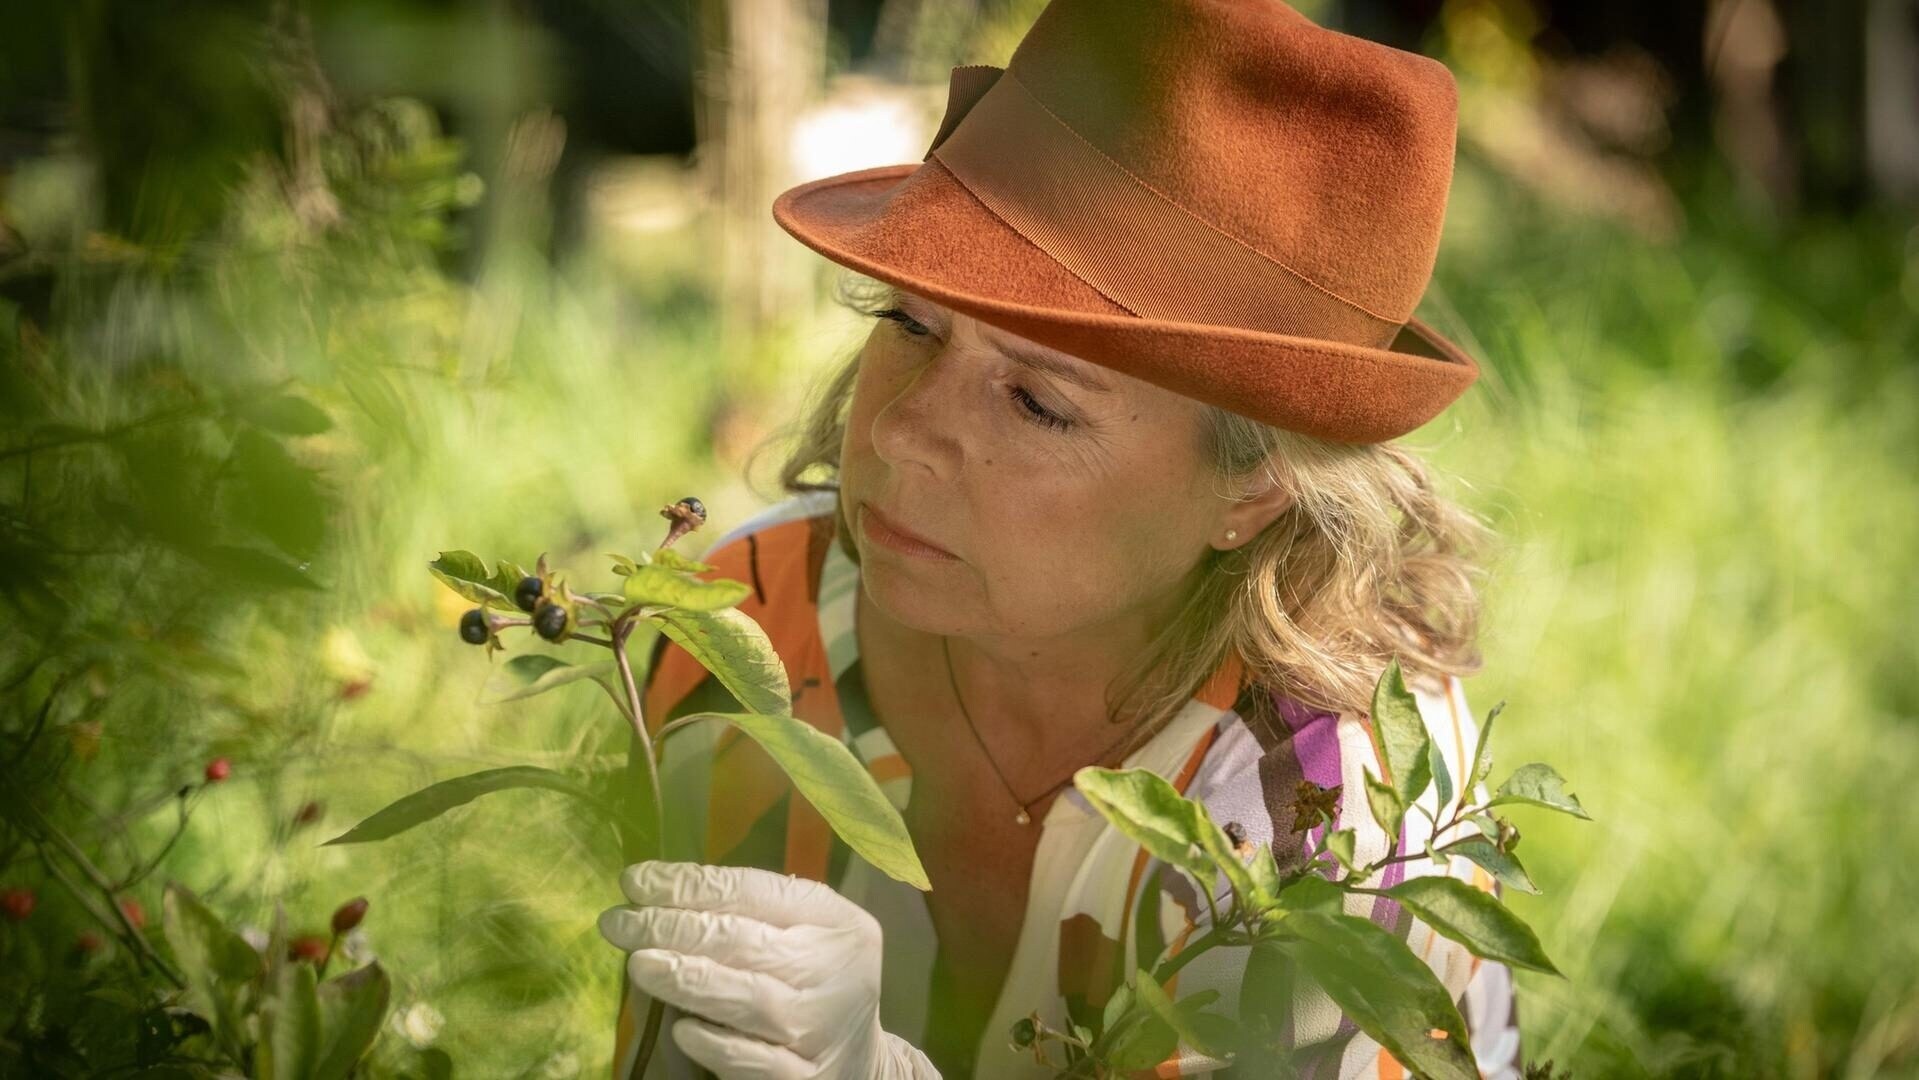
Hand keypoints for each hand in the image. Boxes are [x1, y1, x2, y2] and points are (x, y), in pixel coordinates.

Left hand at [598, 861, 940, 1079]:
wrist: (861, 1064)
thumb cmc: (815, 982)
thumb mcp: (807, 934)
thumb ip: (755, 912)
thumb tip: (659, 890)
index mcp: (837, 923)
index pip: (756, 892)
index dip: (691, 884)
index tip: (634, 881)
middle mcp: (835, 971)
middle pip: (746, 942)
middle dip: (673, 927)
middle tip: (619, 922)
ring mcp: (821, 1028)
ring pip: (748, 999)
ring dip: (687, 979)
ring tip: (639, 964)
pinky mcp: (806, 1078)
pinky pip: (756, 1060)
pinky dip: (717, 1044)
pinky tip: (681, 1029)